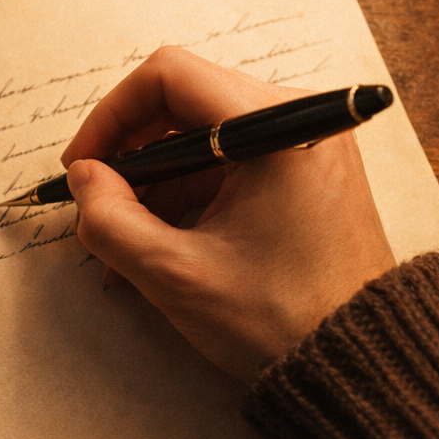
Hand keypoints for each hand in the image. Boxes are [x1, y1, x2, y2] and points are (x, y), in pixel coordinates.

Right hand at [62, 46, 394, 380]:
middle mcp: (295, 121)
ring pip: (196, 136)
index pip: (170, 76)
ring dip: (151, 181)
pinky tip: (157, 242)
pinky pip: (220, 163)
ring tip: (124, 241)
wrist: (354, 363)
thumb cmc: (281, 320)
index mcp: (277, 132)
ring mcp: (299, 145)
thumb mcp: (175, 273)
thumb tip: (83, 177)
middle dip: (129, 154)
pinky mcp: (296, 171)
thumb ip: (110, 220)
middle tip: (98, 202)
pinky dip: (181, 194)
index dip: (112, 115)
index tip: (85, 162)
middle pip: (181, 102)